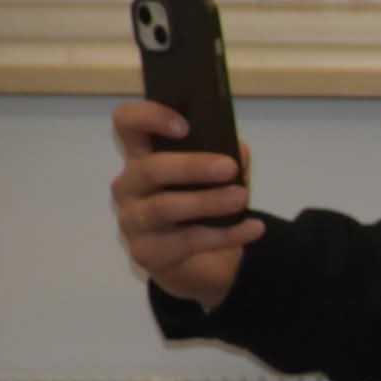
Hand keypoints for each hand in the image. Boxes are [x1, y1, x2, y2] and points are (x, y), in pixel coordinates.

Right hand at [110, 100, 263, 308]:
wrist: (199, 263)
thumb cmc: (203, 207)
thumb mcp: (217, 178)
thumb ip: (224, 157)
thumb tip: (237, 149)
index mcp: (142, 155)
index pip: (127, 123)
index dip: (149, 117)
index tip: (185, 125)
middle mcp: (129, 185)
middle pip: (150, 169)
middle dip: (192, 166)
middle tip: (229, 167)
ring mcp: (132, 220)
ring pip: (165, 207)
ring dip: (208, 201)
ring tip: (242, 198)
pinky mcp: (145, 252)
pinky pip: (186, 242)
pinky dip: (225, 235)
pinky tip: (253, 228)